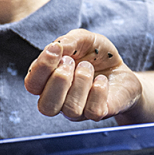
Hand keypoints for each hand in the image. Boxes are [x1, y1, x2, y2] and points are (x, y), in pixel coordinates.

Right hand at [23, 29, 144, 121]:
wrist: (121, 68)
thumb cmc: (96, 56)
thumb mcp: (83, 40)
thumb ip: (68, 41)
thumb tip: (56, 47)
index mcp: (47, 82)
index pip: (32, 85)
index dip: (42, 67)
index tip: (57, 49)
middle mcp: (59, 101)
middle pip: (45, 107)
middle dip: (59, 80)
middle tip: (72, 62)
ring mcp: (78, 111)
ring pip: (71, 109)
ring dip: (81, 82)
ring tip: (88, 68)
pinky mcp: (98, 114)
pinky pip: (93, 111)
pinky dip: (99, 90)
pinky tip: (101, 80)